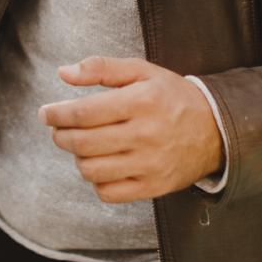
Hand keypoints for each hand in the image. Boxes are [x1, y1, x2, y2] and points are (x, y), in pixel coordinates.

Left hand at [40, 56, 224, 204]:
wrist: (215, 130)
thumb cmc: (171, 97)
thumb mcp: (142, 71)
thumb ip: (101, 68)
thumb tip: (63, 73)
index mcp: (141, 102)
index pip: (83, 113)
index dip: (57, 114)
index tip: (46, 113)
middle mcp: (145, 135)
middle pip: (82, 143)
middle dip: (60, 136)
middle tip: (57, 129)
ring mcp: (149, 164)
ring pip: (91, 170)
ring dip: (77, 157)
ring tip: (81, 145)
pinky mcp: (153, 187)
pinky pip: (108, 192)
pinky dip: (96, 181)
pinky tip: (101, 164)